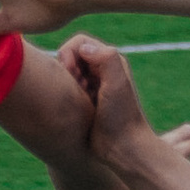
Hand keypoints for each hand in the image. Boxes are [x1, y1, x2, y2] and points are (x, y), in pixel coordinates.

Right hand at [61, 32, 189, 176]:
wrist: (123, 147)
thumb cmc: (121, 116)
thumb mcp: (117, 84)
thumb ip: (106, 58)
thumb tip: (82, 48)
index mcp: (110, 60)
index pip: (79, 42)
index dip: (69, 54)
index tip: (73, 74)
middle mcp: (101, 70)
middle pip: (70, 55)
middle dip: (67, 70)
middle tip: (79, 88)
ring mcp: (92, 85)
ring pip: (66, 72)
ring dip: (67, 83)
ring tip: (80, 98)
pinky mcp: (84, 100)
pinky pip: (66, 88)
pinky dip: (67, 95)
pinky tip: (78, 107)